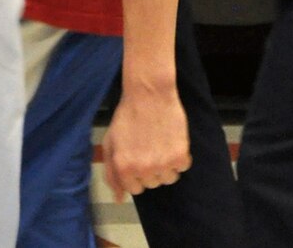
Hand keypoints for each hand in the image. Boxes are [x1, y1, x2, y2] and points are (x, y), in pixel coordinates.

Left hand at [102, 79, 190, 196]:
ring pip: (168, 178)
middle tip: (148, 147)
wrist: (149, 94)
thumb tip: (119, 199)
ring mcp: (162, 164)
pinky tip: (171, 140)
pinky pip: (182, 167)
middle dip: (150, 169)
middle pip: (152, 184)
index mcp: (124, 168)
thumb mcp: (110, 143)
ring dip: (166, 165)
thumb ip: (112, 173)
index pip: (135, 189)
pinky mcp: (180, 156)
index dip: (136, 173)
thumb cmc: (127, 116)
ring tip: (160, 144)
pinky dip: (179, 157)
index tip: (138, 158)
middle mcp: (143, 170)